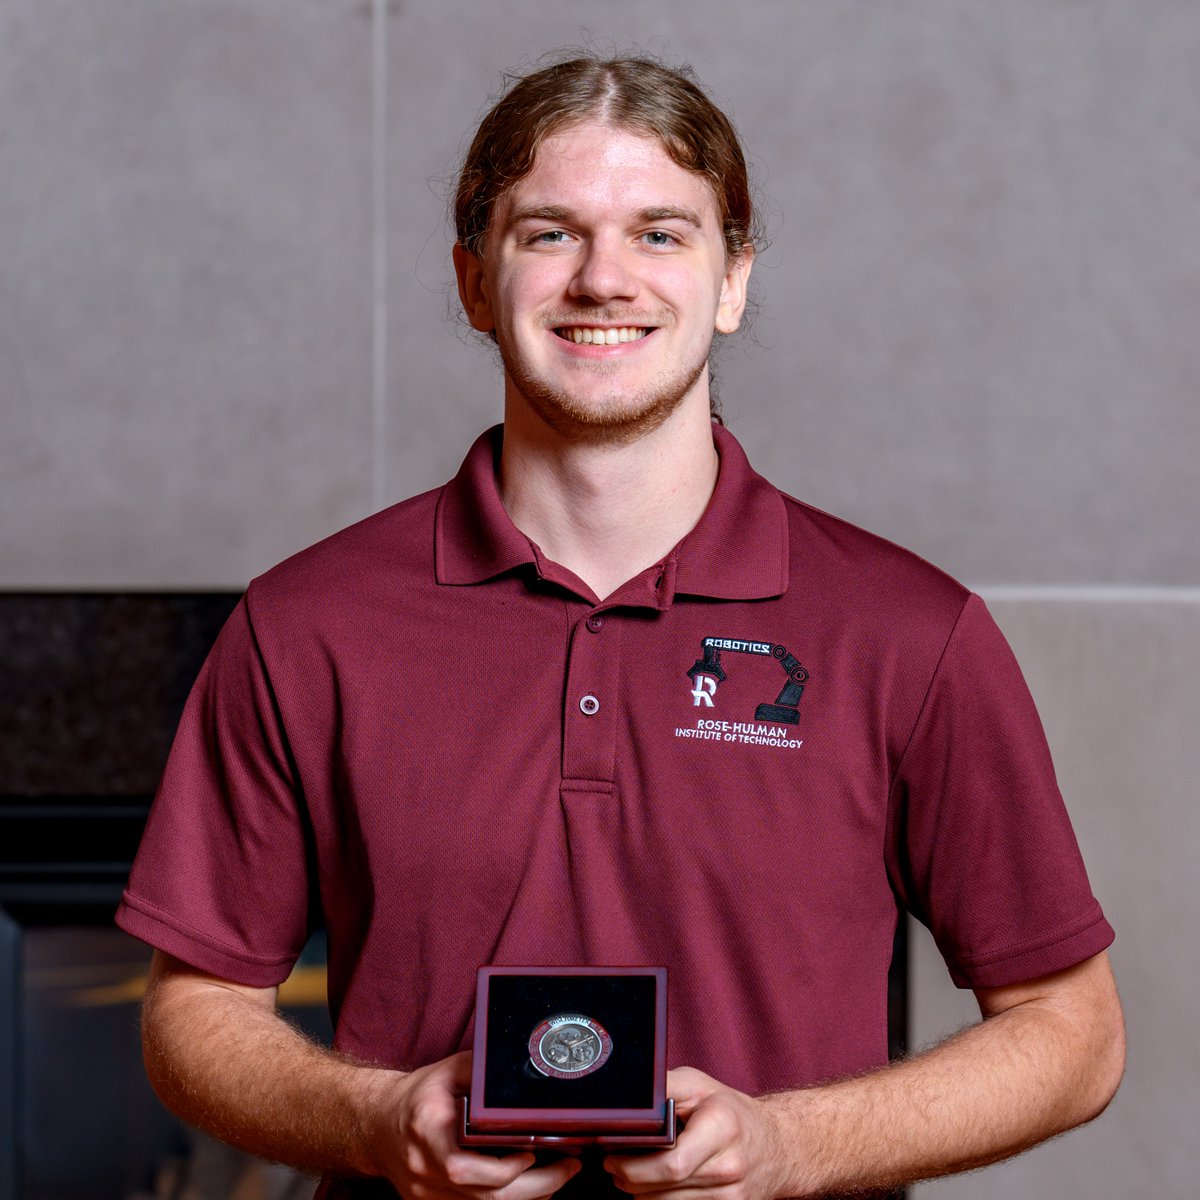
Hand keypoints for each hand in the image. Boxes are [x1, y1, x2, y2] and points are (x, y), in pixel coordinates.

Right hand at [367, 1051, 581, 1199]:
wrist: (376, 1123)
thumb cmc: (418, 1094)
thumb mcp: (449, 1071)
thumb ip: (483, 1072)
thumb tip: (525, 1066)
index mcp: (427, 1130)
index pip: (464, 1166)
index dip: (504, 1168)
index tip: (535, 1150)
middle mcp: (424, 1168)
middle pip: (485, 1197)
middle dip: (535, 1187)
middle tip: (569, 1168)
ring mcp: (426, 1193)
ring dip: (528, 1197)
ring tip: (560, 1178)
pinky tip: (531, 1189)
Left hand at [604, 1067, 789, 1199]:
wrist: (776, 1146)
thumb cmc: (730, 1111)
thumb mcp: (698, 1085)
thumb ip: (664, 1087)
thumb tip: (626, 1096)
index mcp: (721, 1128)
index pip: (671, 1163)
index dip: (634, 1165)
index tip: (613, 1154)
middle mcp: (729, 1167)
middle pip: (663, 1189)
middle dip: (629, 1179)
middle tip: (613, 1165)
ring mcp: (731, 1197)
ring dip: (641, 1193)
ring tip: (630, 1174)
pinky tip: (654, 1186)